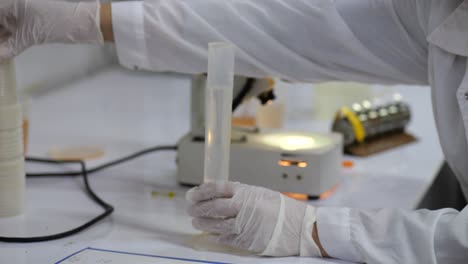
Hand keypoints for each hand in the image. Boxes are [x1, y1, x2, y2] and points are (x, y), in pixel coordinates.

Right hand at [0, 0, 102, 59]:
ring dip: (3, 41)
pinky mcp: (34, 26)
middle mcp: (18, 8)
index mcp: (14, 4)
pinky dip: (11, 42)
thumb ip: (11, 46)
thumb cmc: (56, 22)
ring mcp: (26, 17)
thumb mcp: (31, 36)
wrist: (81, 24)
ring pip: (7, 29)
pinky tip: (6, 51)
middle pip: (1, 22)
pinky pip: (17, 33)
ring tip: (1, 53)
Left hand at [186, 182, 321, 256]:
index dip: (201, 191)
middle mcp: (244, 207)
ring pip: (216, 224)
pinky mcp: (247, 240)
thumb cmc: (281, 209)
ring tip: (196, 221)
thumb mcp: (260, 193)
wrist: (300, 227)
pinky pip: (225, 238)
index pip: (217, 188)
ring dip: (202, 222)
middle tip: (190, 208)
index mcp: (247, 192)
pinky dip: (215, 236)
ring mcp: (245, 224)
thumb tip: (217, 194)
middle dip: (198, 208)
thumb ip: (240, 193)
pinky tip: (209, 234)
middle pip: (213, 206)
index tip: (192, 194)